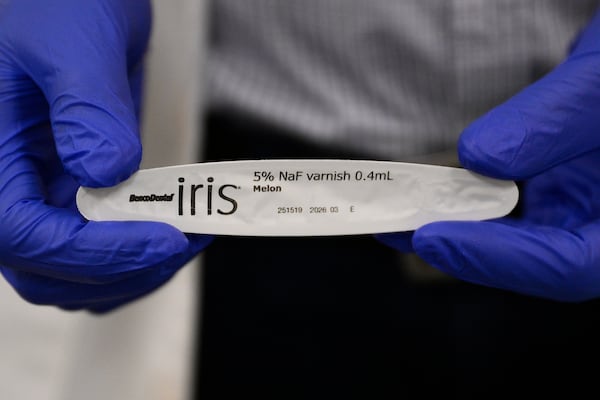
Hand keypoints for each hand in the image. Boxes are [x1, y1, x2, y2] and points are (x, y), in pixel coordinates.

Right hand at [0, 0, 211, 312]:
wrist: (74, 2)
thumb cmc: (58, 5)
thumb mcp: (72, 42)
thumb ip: (85, 107)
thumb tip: (106, 172)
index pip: (23, 232)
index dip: (95, 250)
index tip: (164, 239)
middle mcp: (7, 182)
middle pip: (47, 267)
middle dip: (120, 268)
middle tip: (183, 241)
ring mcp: (39, 191)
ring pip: (71, 270)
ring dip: (131, 271)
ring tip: (188, 237)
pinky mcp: (70, 191)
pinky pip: (94, 246)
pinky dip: (134, 256)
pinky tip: (172, 235)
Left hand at [379, 8, 599, 301]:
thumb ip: (552, 120)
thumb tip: (476, 156)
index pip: (569, 265)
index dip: (496, 259)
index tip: (431, 238)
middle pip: (532, 259)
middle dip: (460, 247)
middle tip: (396, 228)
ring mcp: (581, 206)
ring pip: (517, 235)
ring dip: (456, 225)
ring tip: (397, 213)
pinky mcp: (559, 187)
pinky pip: (511, 204)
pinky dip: (469, 198)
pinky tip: (429, 189)